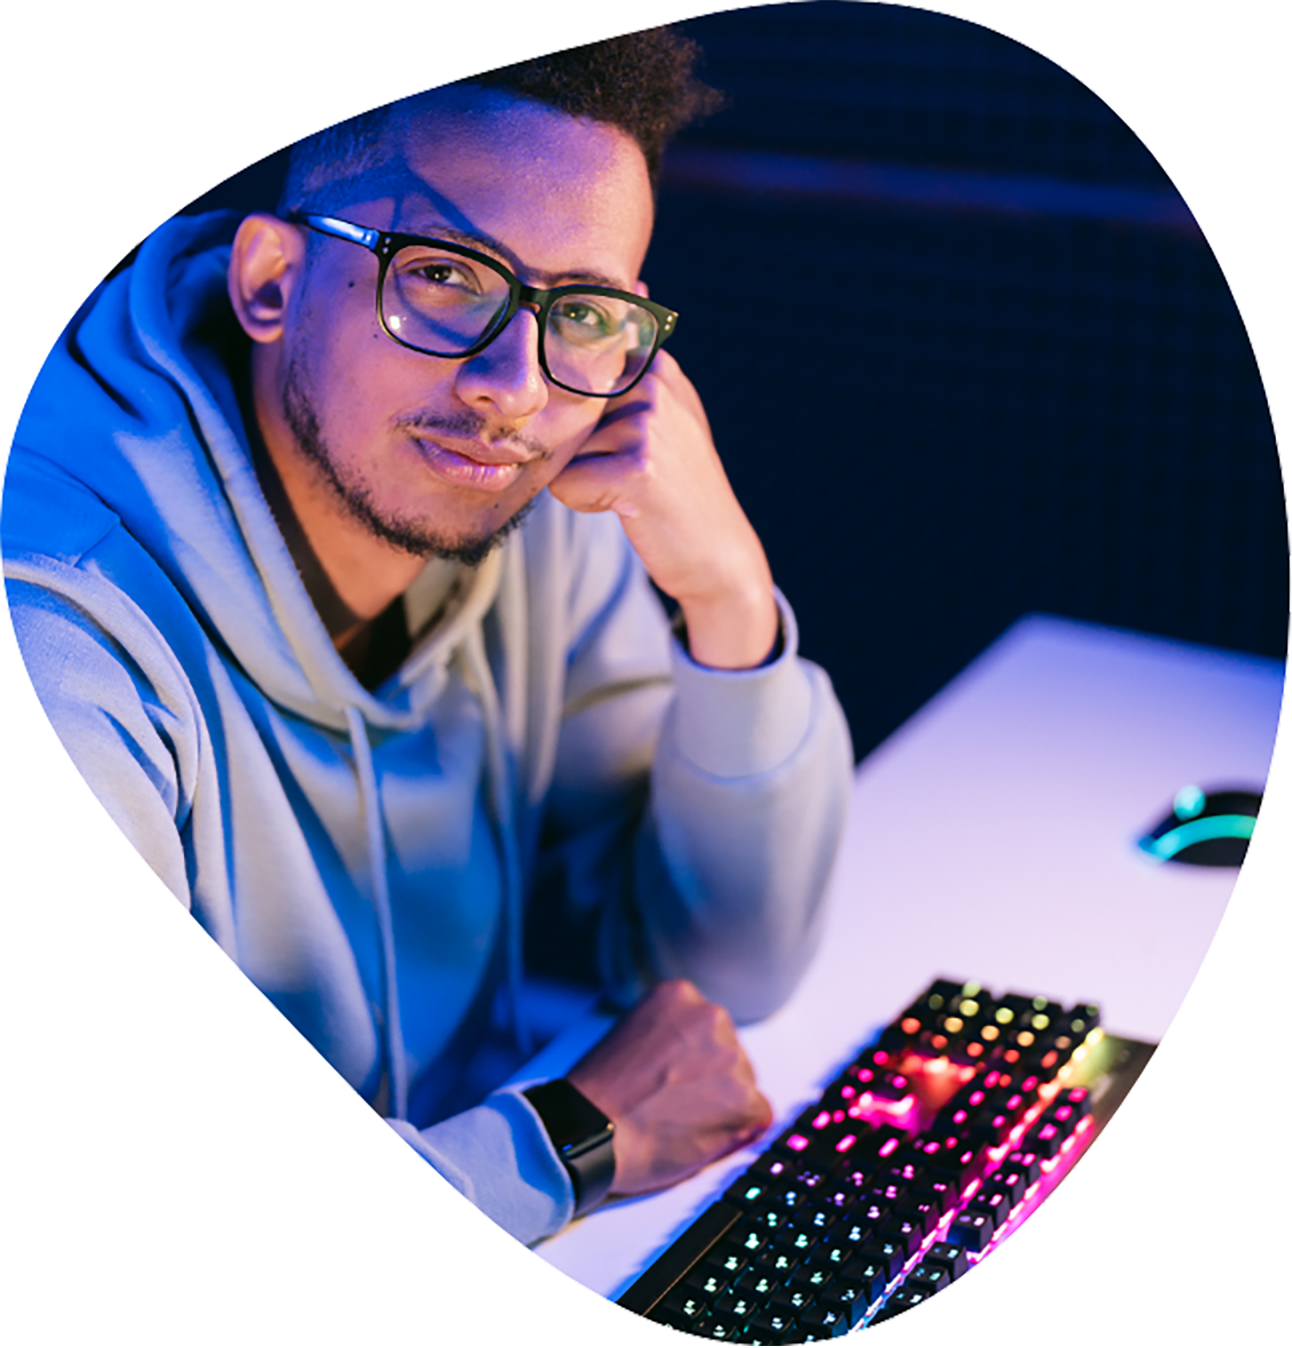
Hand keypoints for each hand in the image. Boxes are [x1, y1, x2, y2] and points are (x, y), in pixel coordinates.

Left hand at [548, 352, 779, 668]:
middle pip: (563, 415)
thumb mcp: (664, 420)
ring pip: (562, 450)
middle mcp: (652, 385)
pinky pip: (564, 483)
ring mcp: (647, 425)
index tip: (622, 445)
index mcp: (655, 367)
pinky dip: (585, 502)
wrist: (719, 553)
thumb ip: (620, 389)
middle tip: (633, 475)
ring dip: (587, 479)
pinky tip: (630, 507)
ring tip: (636, 491)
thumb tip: (546, 373)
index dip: (582, 421)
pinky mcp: (636, 469)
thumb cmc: (678, 491)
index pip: (572, 380)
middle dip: (581, 451)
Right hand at [565, 979, 772, 1195]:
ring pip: (743, 1085)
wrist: (589, 1132)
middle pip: (727, 1054)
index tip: (672, 1080)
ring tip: (678, 1124)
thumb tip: (695, 1060)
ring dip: (722, 1106)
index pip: (705, 1029)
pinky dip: (735, 1132)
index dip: (690, 1062)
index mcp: (680, 996)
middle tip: (673, 1106)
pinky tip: (697, 1138)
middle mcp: (711, 1017)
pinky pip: (757, 1117)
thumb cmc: (598, 1095)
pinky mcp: (744, 1100)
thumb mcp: (632, 1035)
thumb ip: (670, 1035)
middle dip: (709, 1081)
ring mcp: (731, 1058)